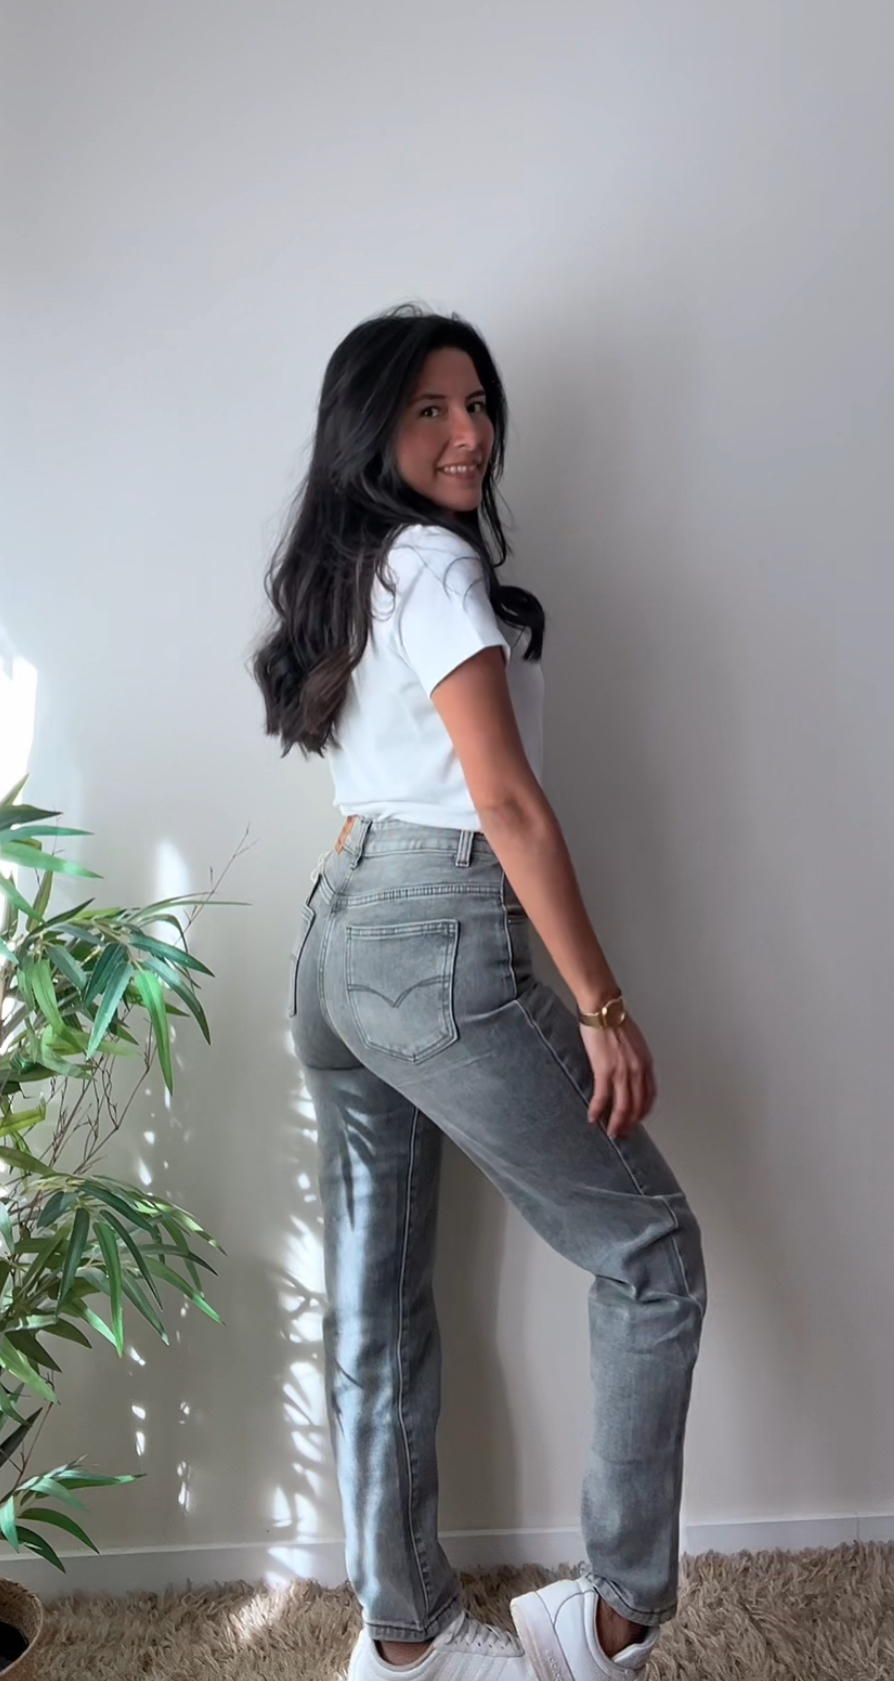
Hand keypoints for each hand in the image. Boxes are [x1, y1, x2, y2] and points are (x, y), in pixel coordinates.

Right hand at [579, 1012, 656, 1139]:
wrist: (603, 1009)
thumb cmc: (615, 1020)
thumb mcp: (634, 1042)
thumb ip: (635, 1059)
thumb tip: (628, 1070)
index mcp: (646, 1063)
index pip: (649, 1095)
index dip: (643, 1111)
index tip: (637, 1120)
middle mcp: (638, 1071)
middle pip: (637, 1106)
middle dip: (631, 1123)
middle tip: (623, 1132)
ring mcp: (622, 1072)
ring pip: (623, 1107)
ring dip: (616, 1123)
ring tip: (610, 1132)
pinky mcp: (604, 1071)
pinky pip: (602, 1098)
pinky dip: (597, 1111)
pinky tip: (592, 1118)